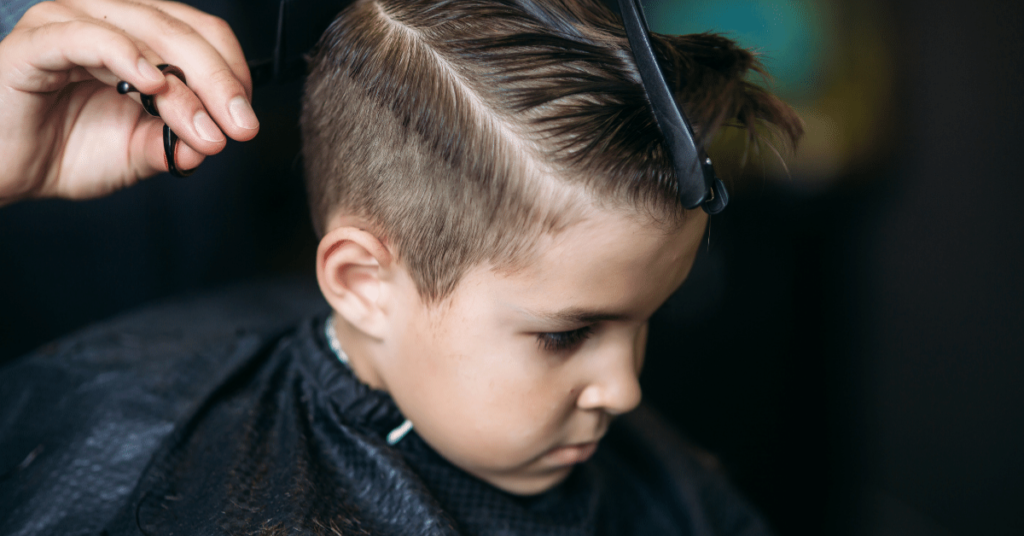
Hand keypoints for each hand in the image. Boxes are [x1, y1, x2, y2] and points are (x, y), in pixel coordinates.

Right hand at [0, 0, 258, 203]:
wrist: (4, 170)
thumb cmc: (64, 149)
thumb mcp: (140, 151)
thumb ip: (179, 142)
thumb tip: (218, 139)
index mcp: (139, 33)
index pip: (203, 34)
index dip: (234, 73)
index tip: (247, 121)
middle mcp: (109, 18)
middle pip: (184, 33)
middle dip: (221, 84)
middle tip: (241, 128)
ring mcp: (71, 22)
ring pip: (148, 36)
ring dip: (185, 87)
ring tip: (205, 130)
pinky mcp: (38, 42)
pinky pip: (89, 38)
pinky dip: (125, 57)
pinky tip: (152, 86)